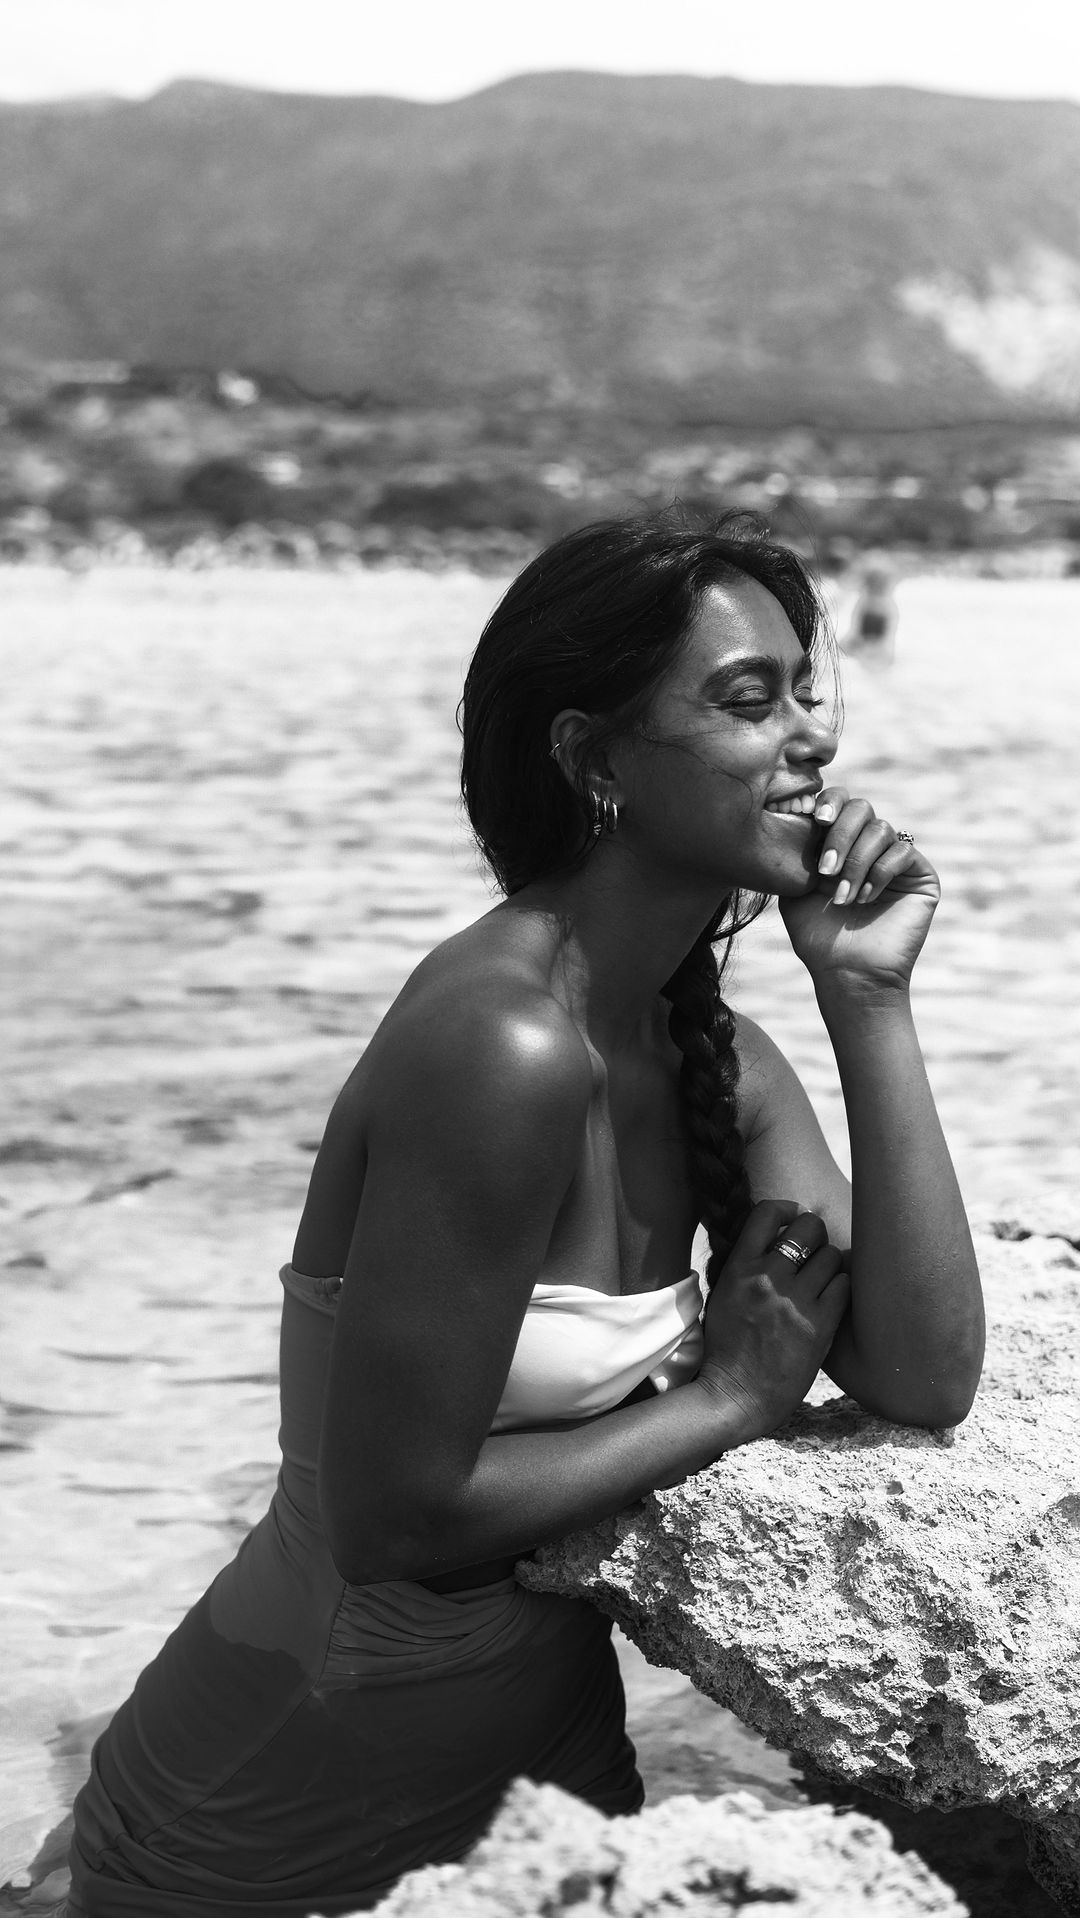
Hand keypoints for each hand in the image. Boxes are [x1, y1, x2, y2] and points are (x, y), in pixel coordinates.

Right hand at [698, 1200, 848, 1443]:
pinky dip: (841, 1288)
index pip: (767, 1213)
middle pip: (809, 1227)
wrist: (735, 1397)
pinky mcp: (819, 1325)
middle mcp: (767, 1278)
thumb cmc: (726, 1349)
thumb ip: (745, 1267)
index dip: (787, 1208)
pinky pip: (844, 1285)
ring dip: (830, 1264)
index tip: (793, 1216)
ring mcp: (794, 1301)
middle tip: (814, 1249)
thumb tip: (771, 1240)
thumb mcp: (721, 1298)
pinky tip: (831, 1299)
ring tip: (823, 1279)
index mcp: (738, 1269)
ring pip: (831, 1256)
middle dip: (815, 1233)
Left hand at [779, 788, 939, 992]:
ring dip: (856, 863)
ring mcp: (897, 860)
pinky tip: (865, 899)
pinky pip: (903, 852)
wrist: (847, 972)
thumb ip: (797, 851)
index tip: (815, 818)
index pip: (841, 802)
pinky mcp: (921, 876)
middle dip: (840, 835)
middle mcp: (871, 847)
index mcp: (842, 843)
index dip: (830, 802)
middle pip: (862, 808)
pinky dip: (879, 873)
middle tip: (825, 871)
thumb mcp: (795, 888)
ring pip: (881, 830)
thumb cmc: (819, 936)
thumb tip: (794, 817)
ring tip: (843, 898)